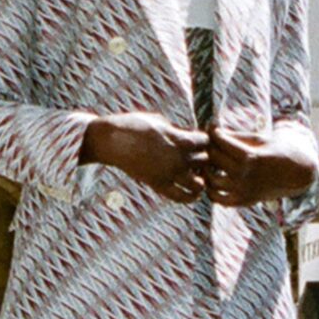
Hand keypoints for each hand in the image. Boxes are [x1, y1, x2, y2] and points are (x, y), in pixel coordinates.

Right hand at [83, 113, 208, 202]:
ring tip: (193, 172)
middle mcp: (177, 159)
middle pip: (205, 161)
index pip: (206, 142)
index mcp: (179, 140)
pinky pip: (182, 197)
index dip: (204, 139)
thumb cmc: (134, 125)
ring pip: (200, 183)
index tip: (195, 138)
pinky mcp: (158, 186)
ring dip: (200, 178)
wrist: (111, 141)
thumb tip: (191, 136)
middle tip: (195, 155)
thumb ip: (179, 131)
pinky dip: (191, 196)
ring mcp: (168, 175)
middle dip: (203, 157)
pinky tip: (191, 190)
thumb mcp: (160, 121)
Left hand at [203, 126, 316, 209]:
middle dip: (209, 148)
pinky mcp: (242, 202)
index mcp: (249, 157)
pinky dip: (211, 190)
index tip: (213, 129)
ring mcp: (242, 191)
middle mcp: (244, 175)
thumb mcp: (256, 139)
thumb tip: (210, 129)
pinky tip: (213, 179)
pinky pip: (217, 198)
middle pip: (213, 159)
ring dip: (206, 170)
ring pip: (211, 180)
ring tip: (209, 161)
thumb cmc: (272, 150)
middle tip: (209, 144)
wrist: (292, 172)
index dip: (214, 132)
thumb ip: (233, 136)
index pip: (220, 141)